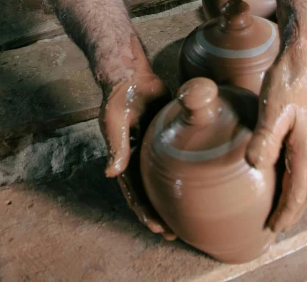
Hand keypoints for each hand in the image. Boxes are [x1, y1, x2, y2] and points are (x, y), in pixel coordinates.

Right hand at [100, 71, 175, 239]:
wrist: (130, 72)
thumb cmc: (120, 96)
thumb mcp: (115, 121)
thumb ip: (116, 146)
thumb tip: (111, 173)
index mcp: (123, 159)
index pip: (134, 193)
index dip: (144, 212)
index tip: (158, 229)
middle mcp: (137, 157)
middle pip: (148, 192)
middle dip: (158, 214)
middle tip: (174, 233)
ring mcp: (151, 148)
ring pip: (161, 180)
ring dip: (169, 198)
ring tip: (185, 218)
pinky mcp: (165, 136)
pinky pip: (173, 159)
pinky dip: (180, 174)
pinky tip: (195, 184)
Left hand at [246, 45, 306, 233]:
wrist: (306, 53)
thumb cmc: (289, 79)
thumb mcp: (273, 108)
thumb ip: (266, 139)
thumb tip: (256, 166)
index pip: (298, 194)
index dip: (286, 214)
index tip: (273, 230)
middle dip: (293, 210)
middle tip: (276, 225)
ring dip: (297, 195)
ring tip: (282, 205)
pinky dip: (299, 177)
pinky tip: (286, 171)